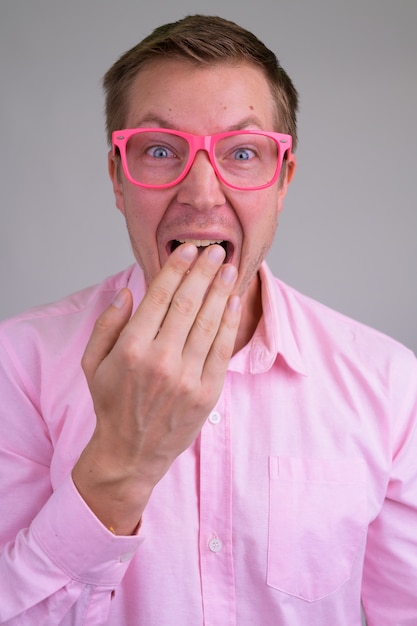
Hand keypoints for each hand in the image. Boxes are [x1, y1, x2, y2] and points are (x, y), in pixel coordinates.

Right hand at [72, 244, 239, 533]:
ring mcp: (187, 378)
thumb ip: (107, 324)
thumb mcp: (92, 363)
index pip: (159, 297)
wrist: (131, 453)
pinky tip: (232, 301)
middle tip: (216, 250)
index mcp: (131, 349)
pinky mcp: (207, 393)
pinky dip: (228, 322)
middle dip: (204, 272)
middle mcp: (160, 360)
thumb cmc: (111, 404)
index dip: (177, 269)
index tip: (189, 250)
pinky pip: (221, 349)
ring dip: (220, 291)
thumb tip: (127, 291)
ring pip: (208, 322)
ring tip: (229, 268)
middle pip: (188, 303)